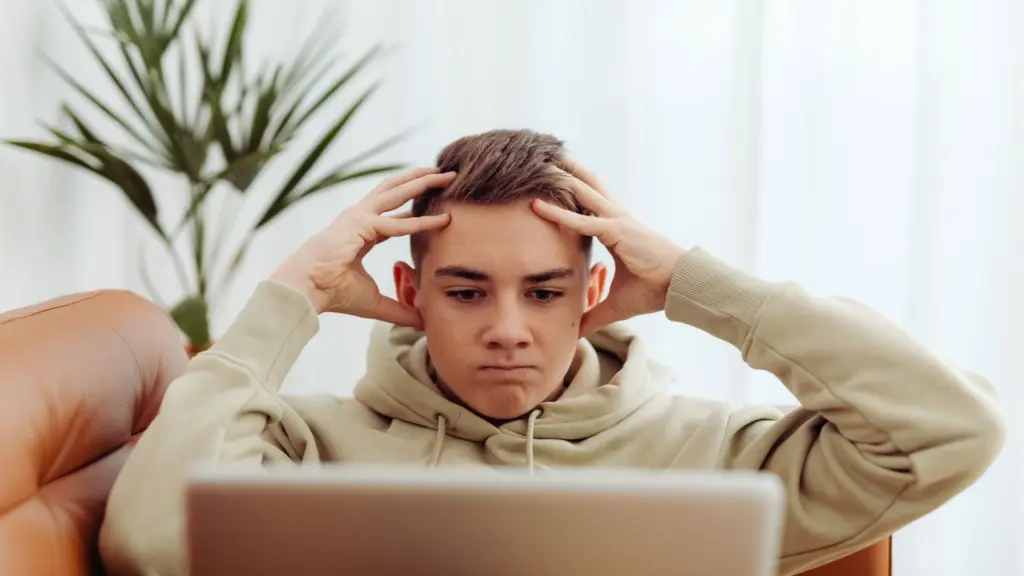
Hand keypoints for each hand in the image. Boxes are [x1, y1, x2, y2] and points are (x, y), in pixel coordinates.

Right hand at [270, 168, 455, 325]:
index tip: (437, 205)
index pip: (392, 214)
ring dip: (422, 183)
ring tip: (446, 175)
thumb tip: (422, 323)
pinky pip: (396, 223)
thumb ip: (399, 309)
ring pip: (396, 194)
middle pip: (394, 192)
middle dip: (421, 181)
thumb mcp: (375, 302)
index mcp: (361, 232)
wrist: (306, 290)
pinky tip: (443, 220)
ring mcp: (358, 217)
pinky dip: (420, 222)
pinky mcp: (359, 224)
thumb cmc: (332, 293)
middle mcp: (359, 218)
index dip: (414, 208)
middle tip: (446, 174)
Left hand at [532, 161, 686, 336]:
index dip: (570, 193)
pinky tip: (538, 206)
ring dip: (560, 179)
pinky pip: (582, 220)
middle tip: (542, 157)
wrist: (678, 286)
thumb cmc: (652, 291)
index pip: (587, 205)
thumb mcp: (615, 303)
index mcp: (616, 229)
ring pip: (582, 193)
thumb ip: (593, 314)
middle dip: (566, 172)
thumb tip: (577, 331)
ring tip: (538, 164)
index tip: (551, 183)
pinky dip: (559, 214)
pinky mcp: (617, 230)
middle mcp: (615, 218)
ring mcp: (616, 221)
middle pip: (586, 187)